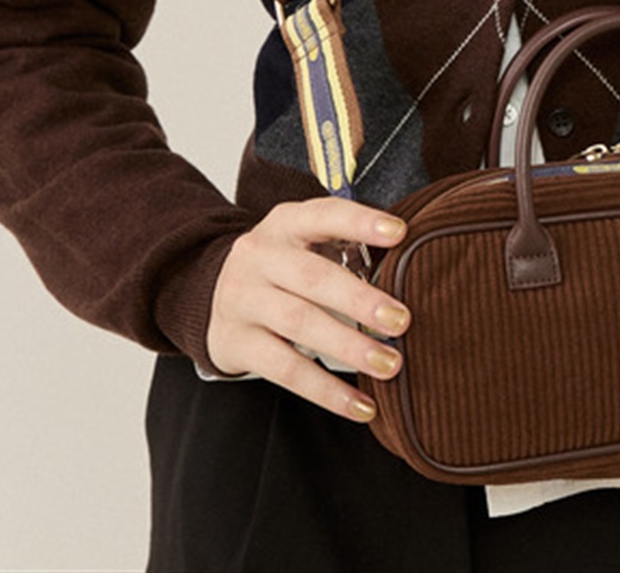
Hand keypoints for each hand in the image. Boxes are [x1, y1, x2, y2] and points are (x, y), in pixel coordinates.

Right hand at [206, 197, 409, 423]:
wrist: (212, 295)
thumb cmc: (281, 268)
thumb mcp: (302, 242)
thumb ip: (342, 246)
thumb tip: (407, 267)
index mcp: (285, 223)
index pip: (324, 215)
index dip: (361, 221)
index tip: (400, 233)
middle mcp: (259, 256)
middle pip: (313, 277)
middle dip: (360, 300)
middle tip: (402, 321)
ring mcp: (243, 300)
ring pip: (300, 324)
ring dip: (349, 347)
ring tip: (390, 365)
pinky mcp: (237, 343)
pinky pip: (286, 370)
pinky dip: (327, 390)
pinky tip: (361, 406)